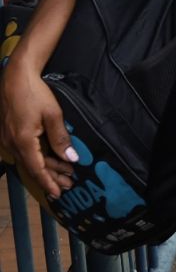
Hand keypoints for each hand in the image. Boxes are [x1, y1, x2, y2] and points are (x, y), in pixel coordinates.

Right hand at [0, 63, 76, 197]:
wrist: (15, 77)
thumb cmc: (34, 94)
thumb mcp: (52, 115)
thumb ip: (60, 138)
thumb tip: (71, 158)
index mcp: (22, 142)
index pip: (37, 169)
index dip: (48, 183)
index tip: (59, 193)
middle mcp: (12, 144)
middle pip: (33, 167)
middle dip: (52, 177)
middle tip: (69, 185)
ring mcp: (8, 139)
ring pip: (29, 160)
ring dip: (47, 168)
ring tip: (65, 174)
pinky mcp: (9, 134)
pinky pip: (24, 151)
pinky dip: (38, 158)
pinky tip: (50, 159)